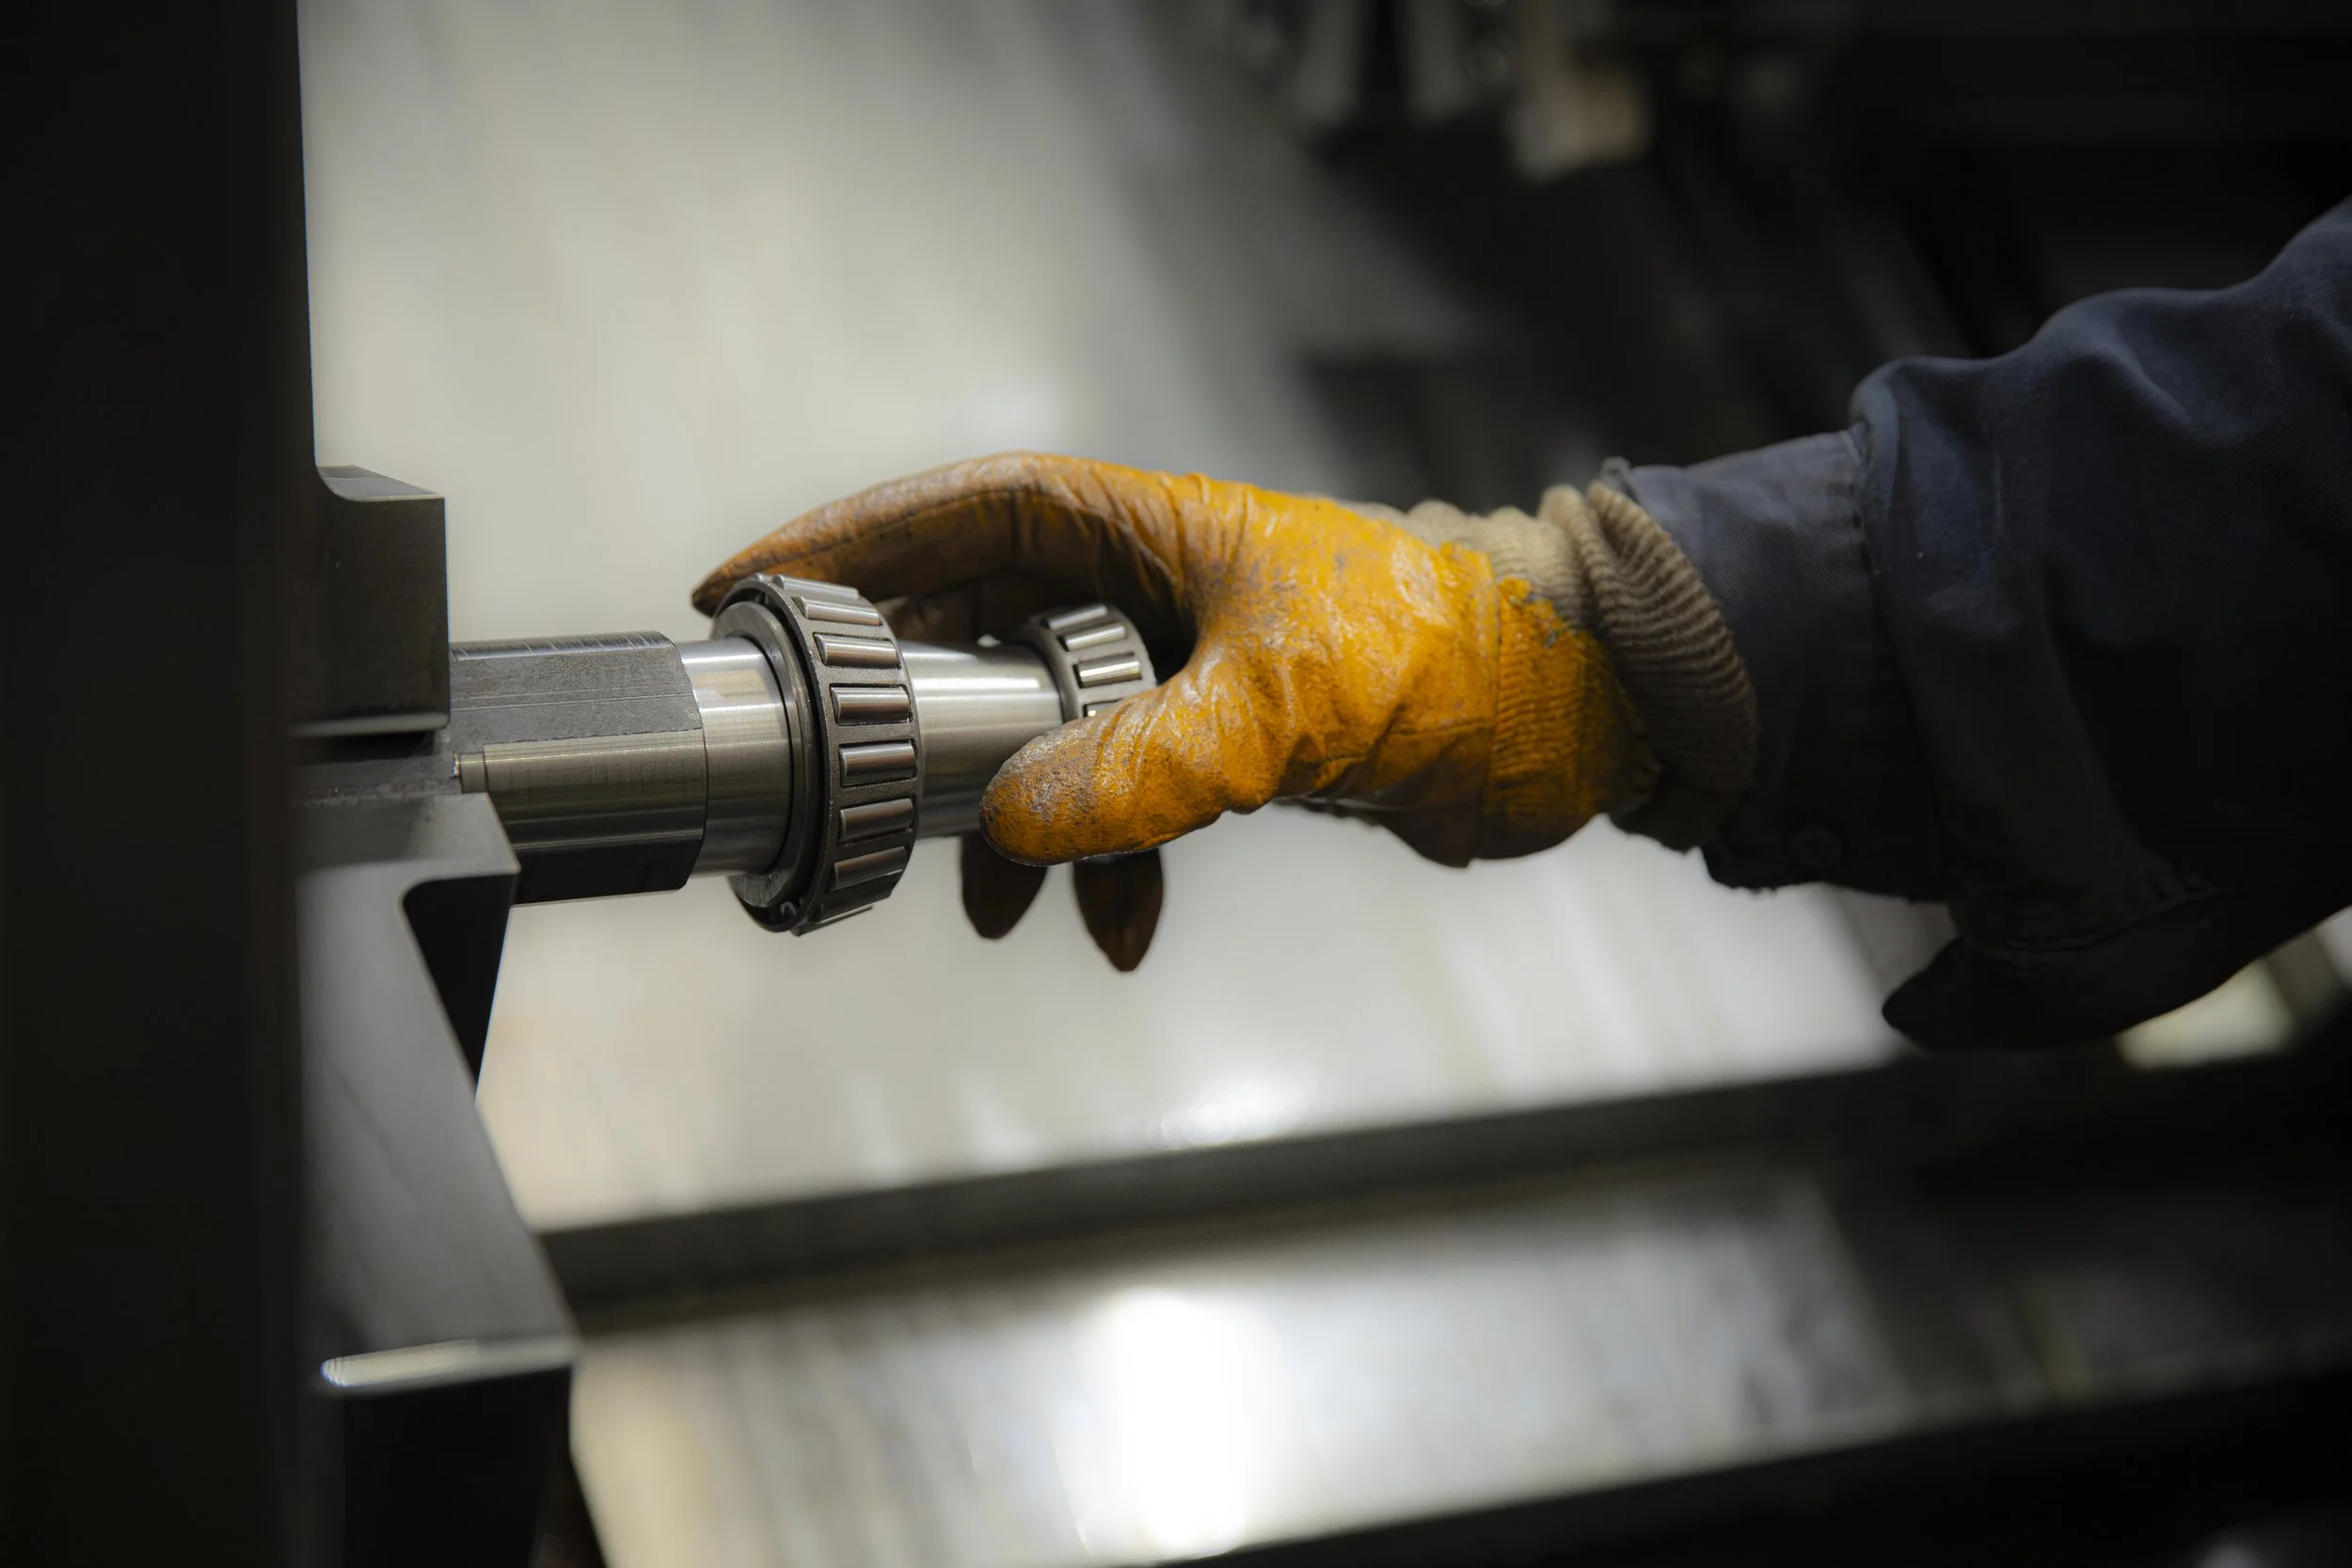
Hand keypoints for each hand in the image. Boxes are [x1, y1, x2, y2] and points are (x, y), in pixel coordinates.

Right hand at [693, 453, 1742, 963]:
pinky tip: (1113, 932)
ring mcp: (1176, 672)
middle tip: (845, 783)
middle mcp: (1143, 590)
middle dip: (916, 719)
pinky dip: (1101, 871)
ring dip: (1010, 826)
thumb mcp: (1290, 702)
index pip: (957, 516)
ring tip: (988, 904)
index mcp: (1141, 529)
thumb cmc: (1449, 651)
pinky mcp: (1218, 748)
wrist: (1572, 715)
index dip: (843, 548)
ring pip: (1039, 740)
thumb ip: (1147, 765)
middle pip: (974, 635)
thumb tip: (1016, 826)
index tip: (744, 591)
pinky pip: (1115, 807)